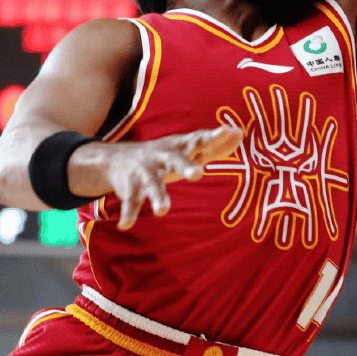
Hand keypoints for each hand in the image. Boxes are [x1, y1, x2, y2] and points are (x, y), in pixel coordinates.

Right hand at [70, 125, 242, 229]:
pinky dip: (129, 213)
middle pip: (176, 160)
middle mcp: (163, 157)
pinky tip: (126, 225)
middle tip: (199, 174)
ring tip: (163, 212)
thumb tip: (239, 133)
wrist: (117, 158)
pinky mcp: (131, 187)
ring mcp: (146, 172)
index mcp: (180, 147)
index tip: (227, 130)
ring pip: (153, 184)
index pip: (198, 140)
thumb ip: (214, 145)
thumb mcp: (187, 148)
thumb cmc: (165, 154)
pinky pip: (131, 201)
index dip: (213, 136)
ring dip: (158, 197)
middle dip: (186, 166)